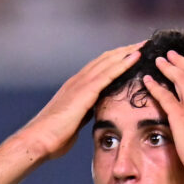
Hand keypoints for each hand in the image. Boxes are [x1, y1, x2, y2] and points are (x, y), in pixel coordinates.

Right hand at [19, 41, 144, 160]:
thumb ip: (83, 114)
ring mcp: (80, 84)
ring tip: (144, 44)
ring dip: (127, 51)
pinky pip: (108, 73)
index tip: (132, 54)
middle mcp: (78, 81)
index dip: (116, 60)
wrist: (39, 139)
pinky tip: (135, 57)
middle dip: (124, 51)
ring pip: (108, 61)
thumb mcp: (74, 122)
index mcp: (76, 88)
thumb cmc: (53, 137)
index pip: (99, 68)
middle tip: (143, 43)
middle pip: (105, 59)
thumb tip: (90, 115)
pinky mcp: (85, 92)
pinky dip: (123, 63)